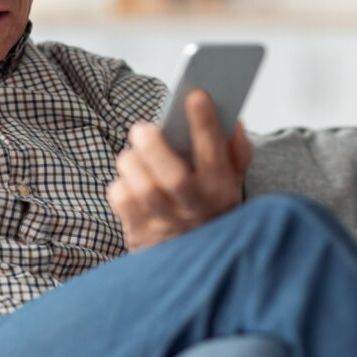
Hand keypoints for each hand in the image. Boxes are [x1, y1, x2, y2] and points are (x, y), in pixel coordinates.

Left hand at [107, 90, 254, 250]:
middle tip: (142, 129)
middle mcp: (196, 210)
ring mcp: (166, 225)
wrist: (192, 260)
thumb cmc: (209, 206)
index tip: (196, 95)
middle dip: (155, 147)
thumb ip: (236, 151)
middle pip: (174, 178)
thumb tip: (233, 121)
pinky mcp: (139, 235)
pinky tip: (128, 180)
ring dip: (133, 163)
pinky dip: (120, 184)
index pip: (216, 154)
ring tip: (133, 153)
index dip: (206, 123)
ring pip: (143, 190)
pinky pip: (122, 201)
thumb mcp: (231, 182)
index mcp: (222, 190)